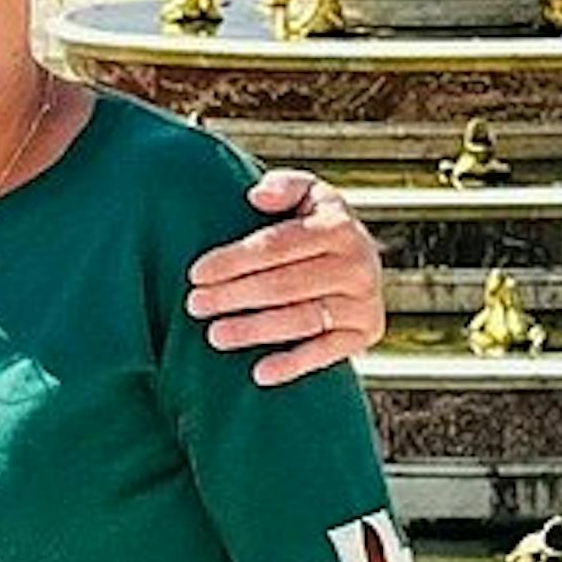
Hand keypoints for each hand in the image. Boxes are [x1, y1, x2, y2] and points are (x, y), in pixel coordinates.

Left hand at [186, 168, 384, 386]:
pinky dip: (293, 364)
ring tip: (214, 335)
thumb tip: (257, 195)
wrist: (361, 262)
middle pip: (285, 284)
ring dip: (254, 329)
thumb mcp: (308, 194)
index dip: (234, 260)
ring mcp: (364, 301)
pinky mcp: (367, 333)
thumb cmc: (316, 227)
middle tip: (195, 304)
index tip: (196, 273)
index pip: (276, 246)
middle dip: (234, 296)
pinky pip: (326, 353)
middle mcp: (358, 264)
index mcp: (339, 226)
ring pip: (302, 319)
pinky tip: (259, 374)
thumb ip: (285, 187)